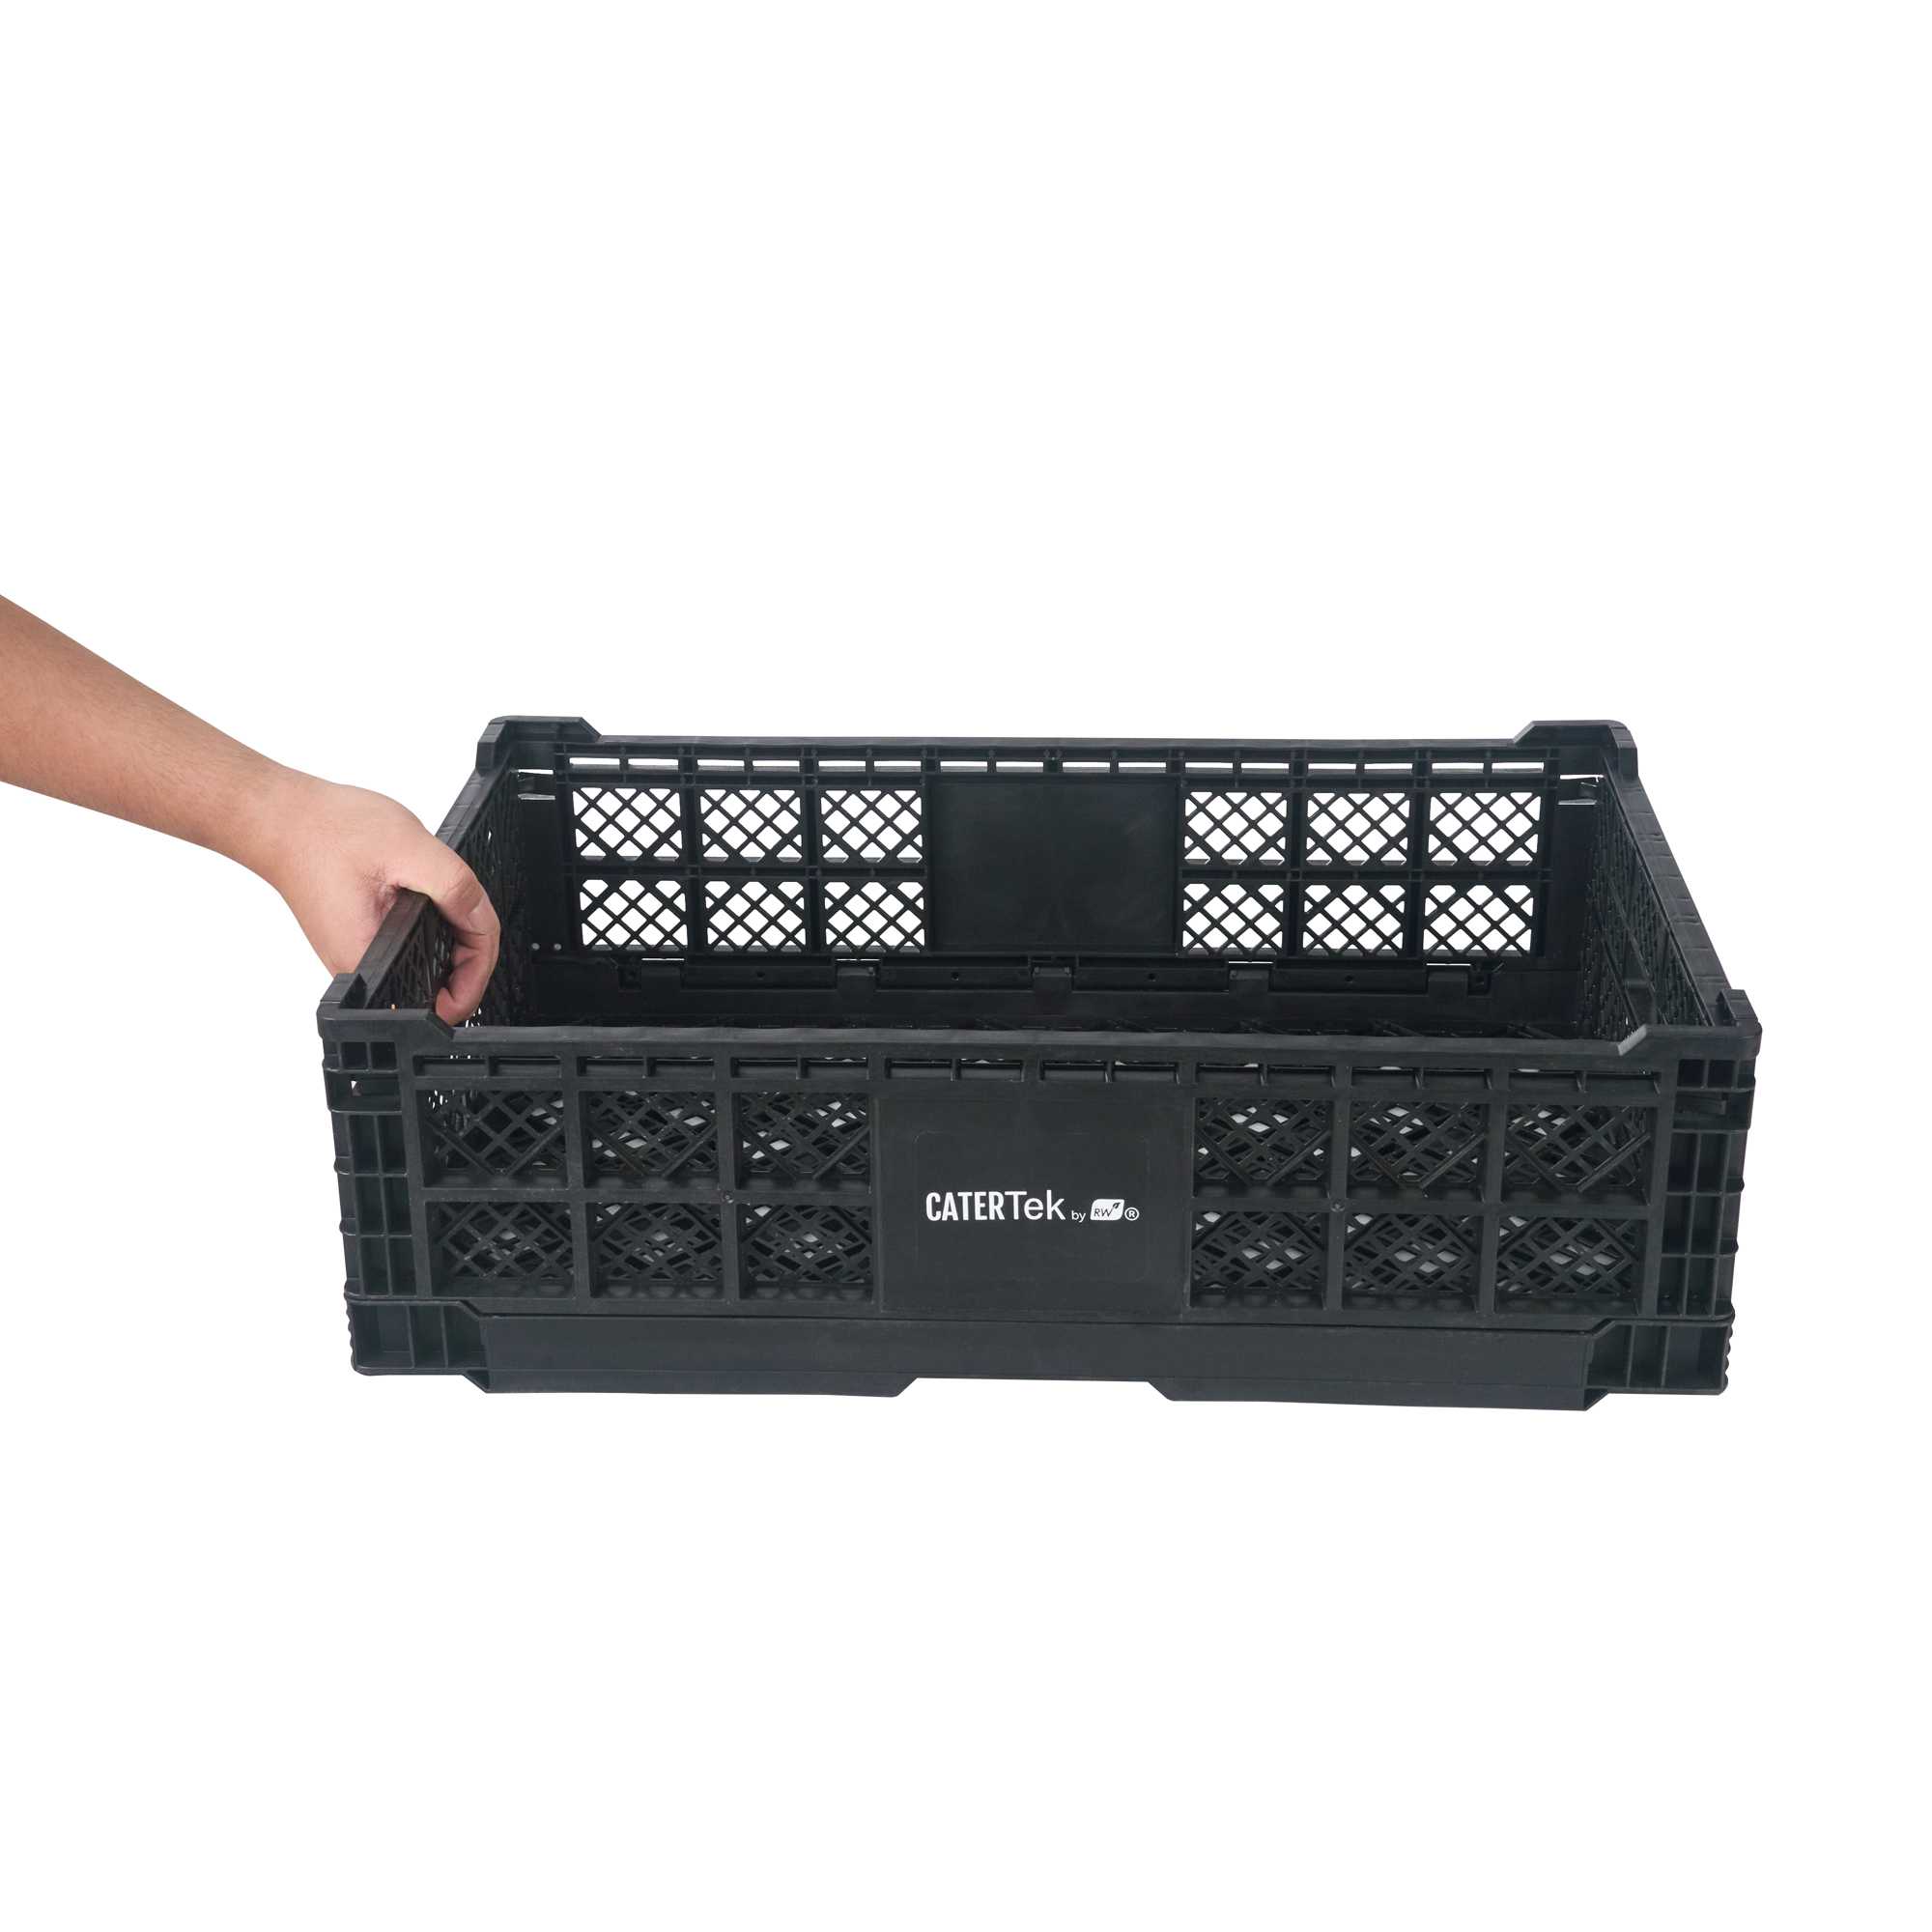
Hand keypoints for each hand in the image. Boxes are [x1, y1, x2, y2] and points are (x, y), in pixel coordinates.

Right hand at [254, 773, 499, 1022]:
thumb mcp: (408, 850)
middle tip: (475, 918)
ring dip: (447, 942)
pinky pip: (401, 947)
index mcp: (370, 962)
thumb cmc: (326, 829)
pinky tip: (430, 906)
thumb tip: (482, 921)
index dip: (479, 965)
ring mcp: (354, 956)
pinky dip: (424, 929)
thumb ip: (454, 888)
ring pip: (420, 964)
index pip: (446, 992)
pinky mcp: (353, 938)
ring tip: (458, 912)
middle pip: (435, 983)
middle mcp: (359, 970)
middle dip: (466, 956)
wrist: (277, 817)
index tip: (486, 937)